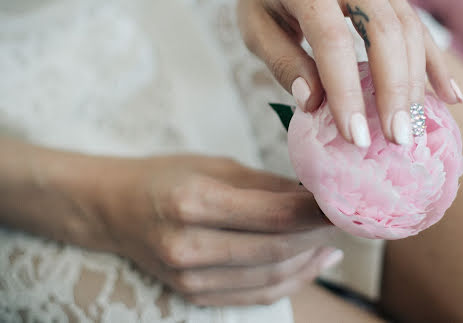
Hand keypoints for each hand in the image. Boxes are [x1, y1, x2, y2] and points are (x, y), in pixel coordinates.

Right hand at [95, 155, 338, 305]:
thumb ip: (267, 185)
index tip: (345, 199)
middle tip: (347, 217)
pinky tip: (313, 262)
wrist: (114, 211)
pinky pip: (256, 295)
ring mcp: (190, 279)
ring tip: (334, 240)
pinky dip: (291, 280)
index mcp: (193, 203)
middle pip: (278, 248)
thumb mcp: (215, 166)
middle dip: (320, 234)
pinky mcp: (194, 296)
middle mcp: (189, 246)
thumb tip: (316, 195)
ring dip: (311, 260)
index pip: (276, 214)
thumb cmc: (166, 177)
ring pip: (272, 277)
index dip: (319, 210)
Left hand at [236, 0, 461, 147]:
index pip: (332, 39)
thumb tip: (314, 104)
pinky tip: (450, 96)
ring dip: (415, 83)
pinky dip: (435, 63)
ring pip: (408, 28)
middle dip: (394, 90)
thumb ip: (283, 63)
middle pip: (384, 31)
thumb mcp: (255, 30)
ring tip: (413, 128)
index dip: (346, 91)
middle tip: (397, 137)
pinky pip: (418, 25)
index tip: (355, 136)